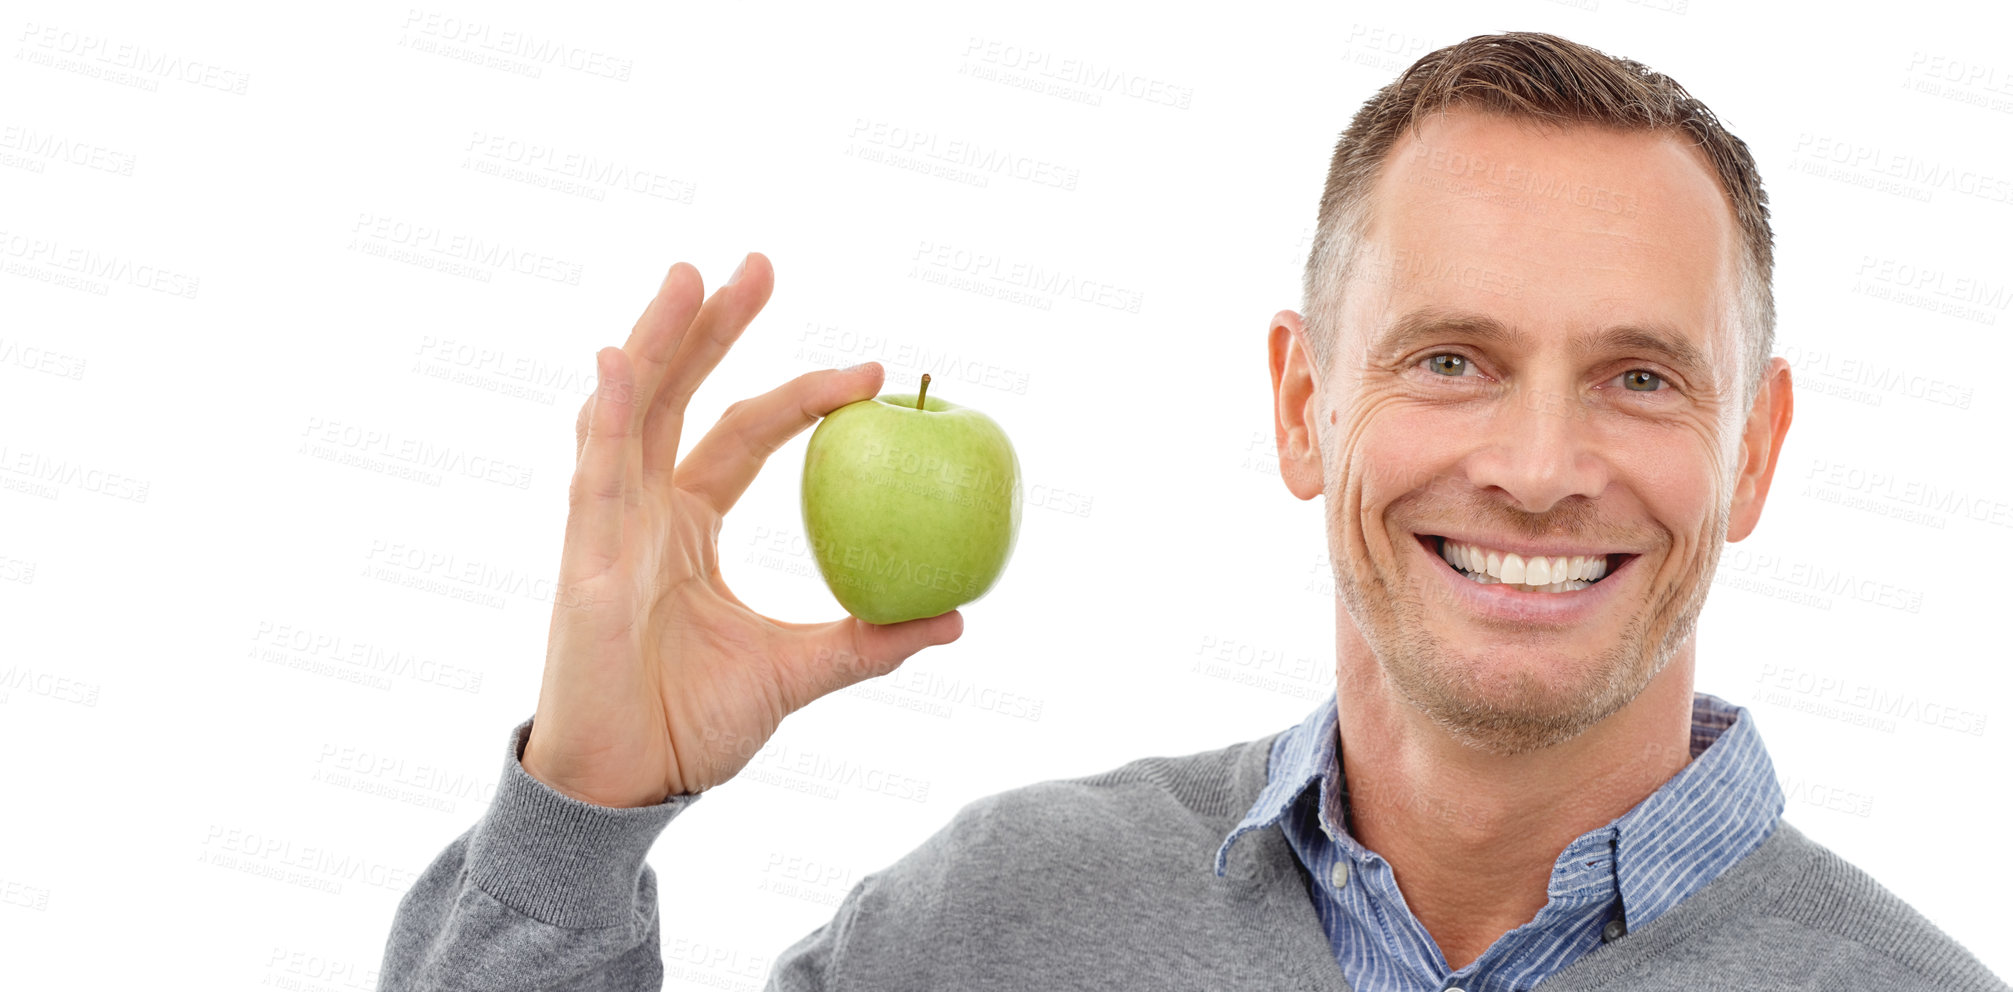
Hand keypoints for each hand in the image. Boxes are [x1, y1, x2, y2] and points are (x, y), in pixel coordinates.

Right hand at [520, 254, 964, 807]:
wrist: (628, 784)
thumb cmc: (691, 726)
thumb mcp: (797, 673)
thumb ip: (868, 642)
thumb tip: (957, 617)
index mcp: (689, 524)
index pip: (746, 433)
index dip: (802, 396)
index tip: (870, 370)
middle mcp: (643, 508)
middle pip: (679, 393)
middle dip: (713, 325)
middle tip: (759, 262)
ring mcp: (606, 525)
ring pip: (630, 411)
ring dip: (657, 341)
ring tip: (690, 276)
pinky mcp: (580, 558)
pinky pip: (594, 475)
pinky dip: (605, 416)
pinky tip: (617, 362)